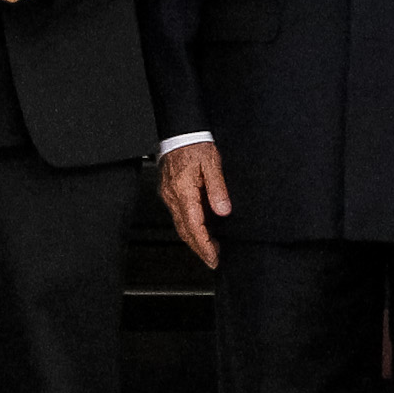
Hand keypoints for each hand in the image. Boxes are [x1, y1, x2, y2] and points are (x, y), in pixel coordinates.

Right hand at [160, 143, 230, 268]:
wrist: (180, 132)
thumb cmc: (195, 145)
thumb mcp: (213, 164)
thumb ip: (218, 189)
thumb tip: (224, 211)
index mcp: (184, 192)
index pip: (194, 227)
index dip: (204, 245)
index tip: (213, 258)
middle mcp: (173, 196)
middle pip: (185, 231)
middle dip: (199, 249)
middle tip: (213, 260)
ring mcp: (169, 195)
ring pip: (181, 225)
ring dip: (194, 240)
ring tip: (210, 248)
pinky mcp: (170, 192)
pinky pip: (179, 216)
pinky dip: (190, 227)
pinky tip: (200, 229)